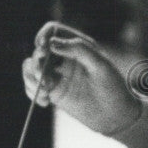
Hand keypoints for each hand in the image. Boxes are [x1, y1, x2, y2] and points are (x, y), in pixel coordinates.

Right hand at [22, 22, 141, 136]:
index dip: (44, 35)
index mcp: (79, 46)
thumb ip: (79, 50)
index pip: (53, 31)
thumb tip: (52, 42)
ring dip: (31, 77)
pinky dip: (31, 91)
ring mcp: (58, 74)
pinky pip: (33, 85)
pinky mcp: (53, 91)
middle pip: (39, 50)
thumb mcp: (101, 66)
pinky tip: (44, 102)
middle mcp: (66, 57)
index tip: (42, 47)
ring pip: (32, 67)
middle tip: (44, 78)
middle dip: (37, 62)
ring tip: (44, 92)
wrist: (117, 117)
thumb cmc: (114, 89)